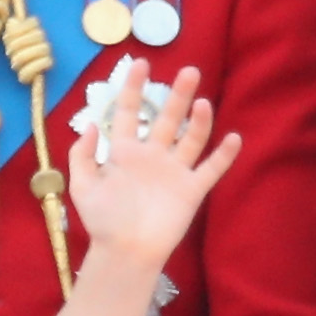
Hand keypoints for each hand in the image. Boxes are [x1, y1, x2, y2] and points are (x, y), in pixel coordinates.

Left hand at [65, 63, 240, 271]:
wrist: (125, 252)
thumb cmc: (102, 221)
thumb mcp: (82, 185)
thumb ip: (82, 155)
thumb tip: (92, 124)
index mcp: (124, 152)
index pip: (129, 112)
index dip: (133, 88)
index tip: (140, 63)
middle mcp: (152, 156)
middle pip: (167, 118)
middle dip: (176, 95)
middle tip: (188, 71)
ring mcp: (174, 171)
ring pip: (191, 138)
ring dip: (199, 120)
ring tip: (201, 101)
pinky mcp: (192, 189)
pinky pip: (211, 168)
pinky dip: (223, 154)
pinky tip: (233, 137)